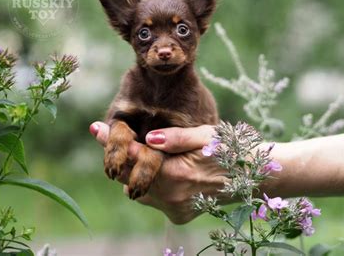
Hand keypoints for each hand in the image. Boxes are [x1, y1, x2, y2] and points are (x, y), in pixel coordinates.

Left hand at [89, 122, 228, 223]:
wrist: (248, 178)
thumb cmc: (227, 150)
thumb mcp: (205, 136)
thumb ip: (176, 139)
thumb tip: (149, 139)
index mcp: (176, 174)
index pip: (135, 156)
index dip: (113, 141)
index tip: (95, 128)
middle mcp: (171, 196)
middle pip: (128, 177)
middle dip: (119, 158)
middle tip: (110, 137)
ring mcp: (173, 208)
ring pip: (137, 189)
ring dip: (136, 173)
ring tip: (146, 155)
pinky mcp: (176, 215)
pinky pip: (152, 198)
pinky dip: (152, 185)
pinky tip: (165, 172)